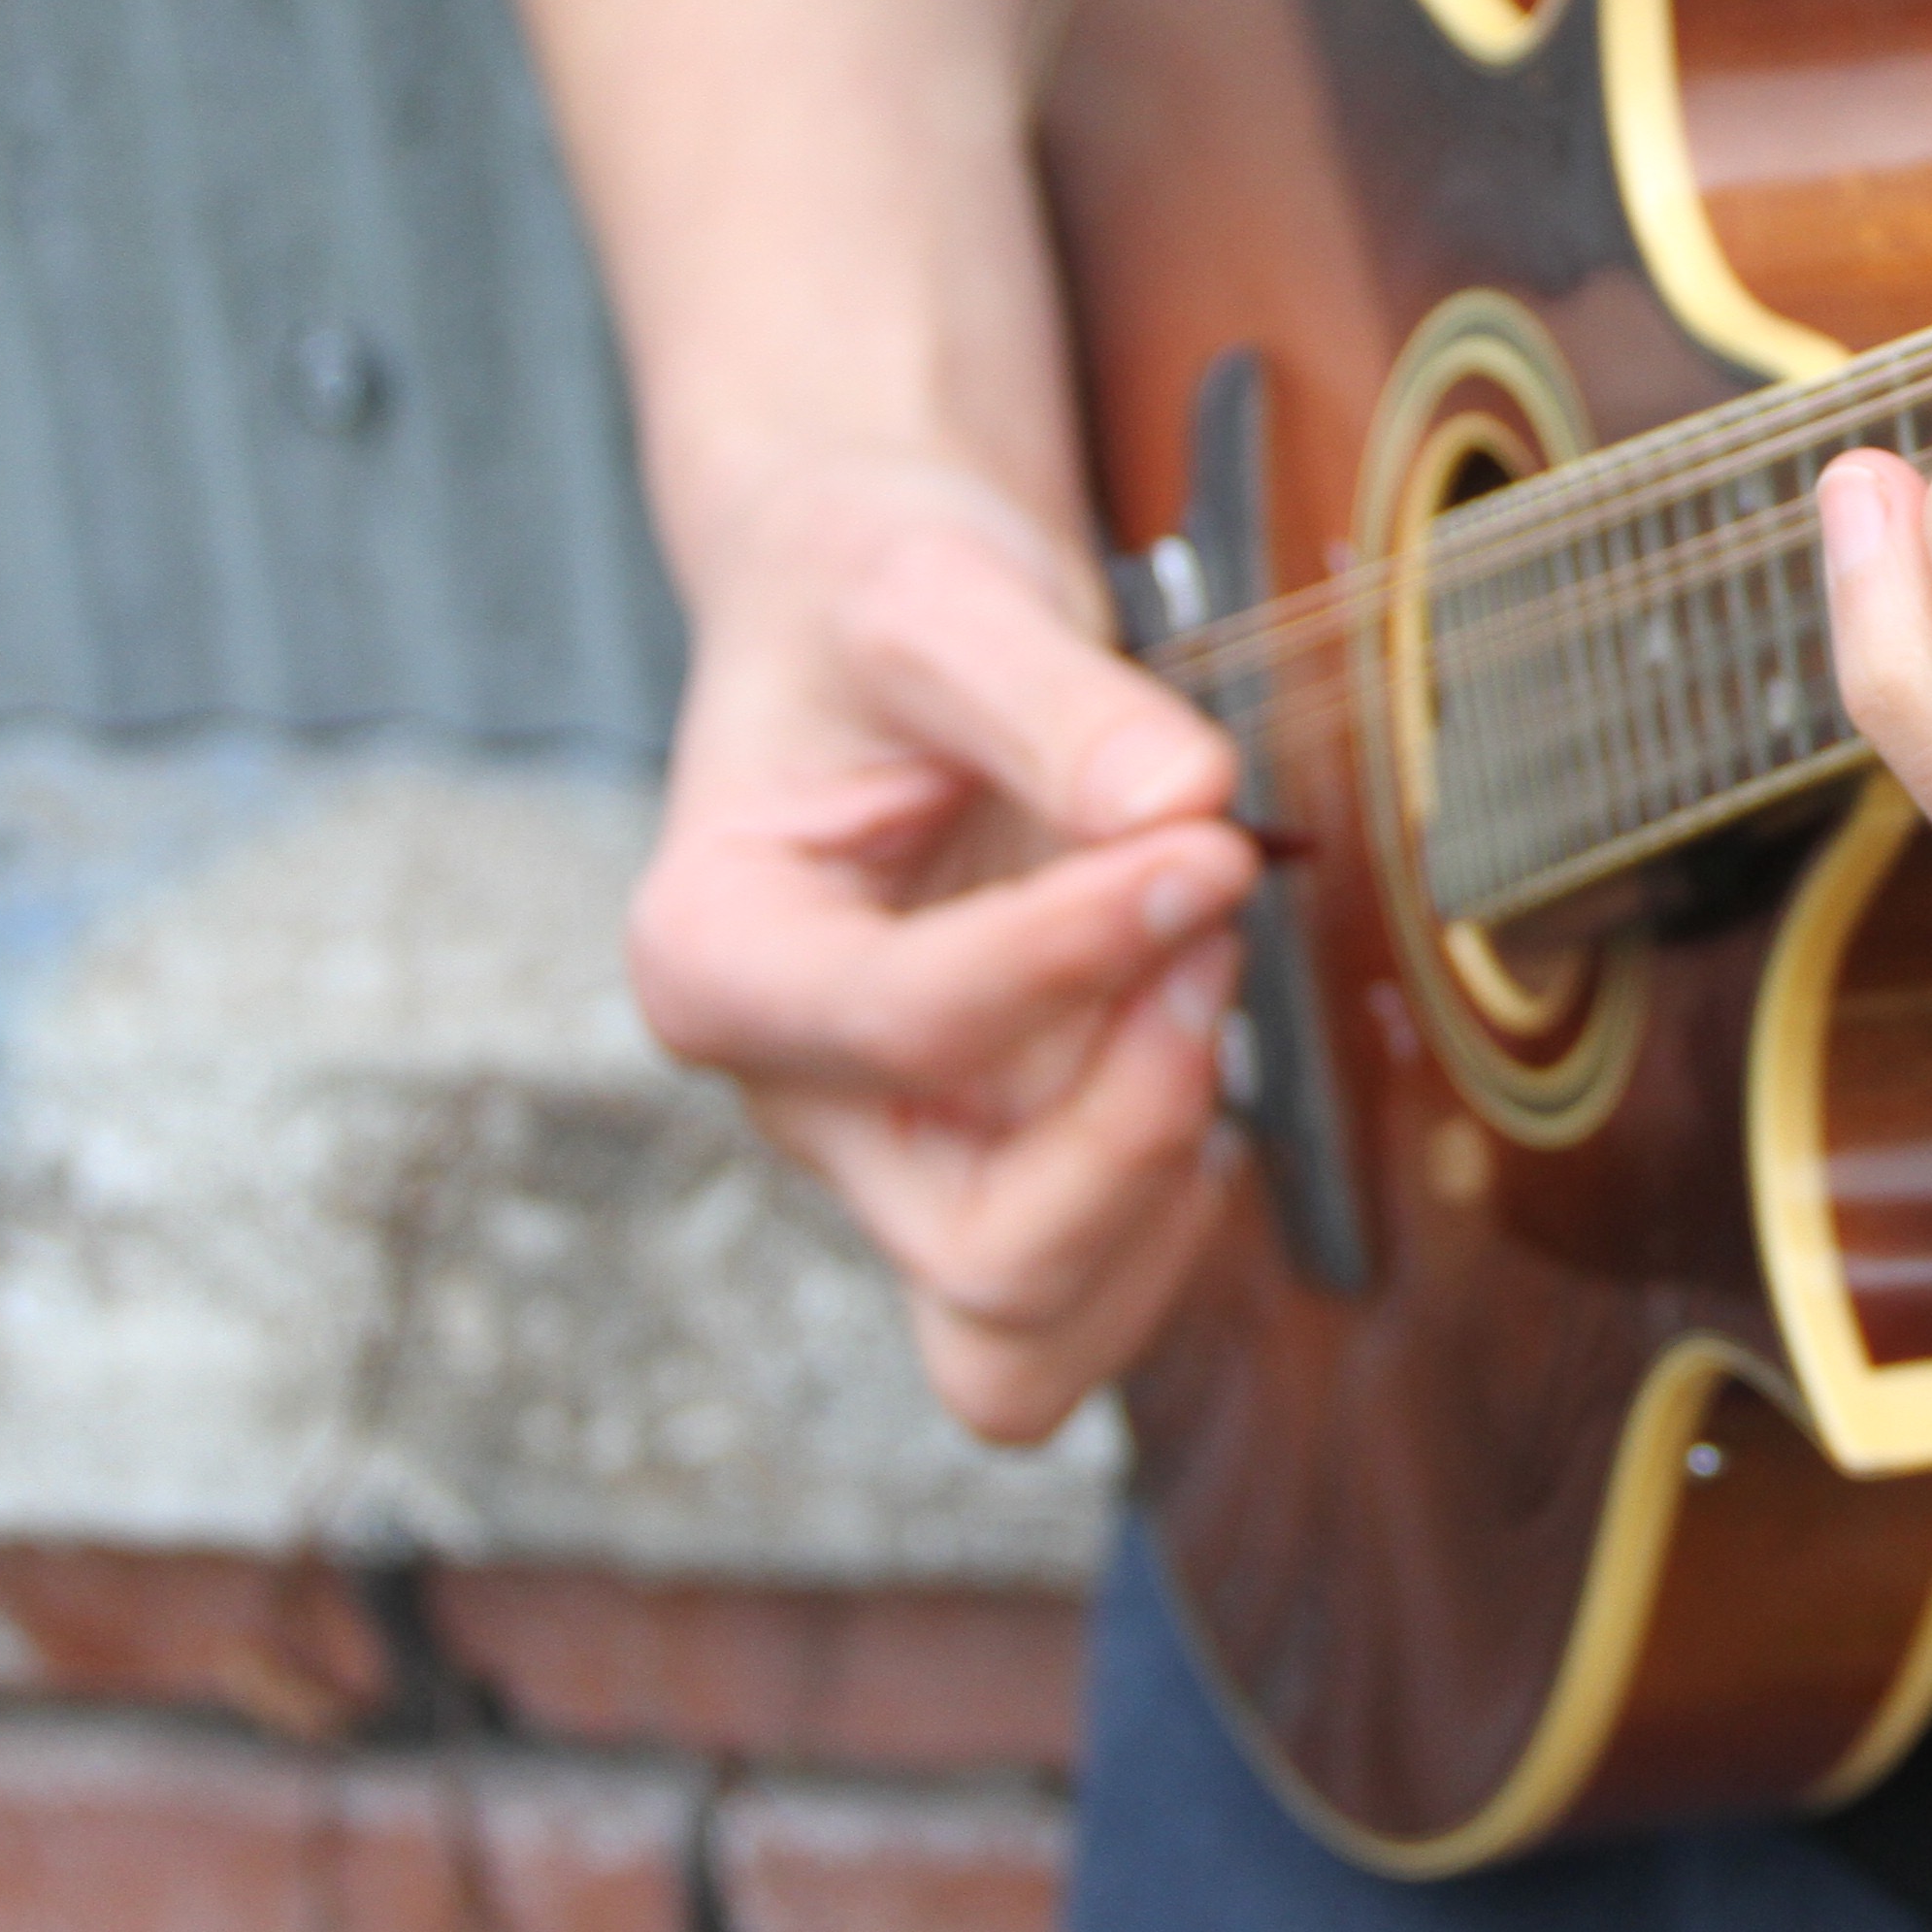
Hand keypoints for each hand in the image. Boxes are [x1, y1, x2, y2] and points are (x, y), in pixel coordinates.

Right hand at [623, 448, 1261, 1441]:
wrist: (879, 624)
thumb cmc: (874, 608)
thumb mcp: (942, 596)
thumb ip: (1055, 699)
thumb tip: (1183, 805)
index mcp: (718, 959)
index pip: (910, 1028)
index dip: (1083, 951)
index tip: (1206, 840)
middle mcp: (799, 1094)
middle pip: (984, 1257)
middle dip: (1136, 1125)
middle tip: (1212, 937)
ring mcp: (898, 1151)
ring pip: (1034, 1335)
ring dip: (1162, 1194)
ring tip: (1209, 996)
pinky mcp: (995, 1162)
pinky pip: (1097, 1288)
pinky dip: (1176, 1201)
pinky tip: (1199, 1038)